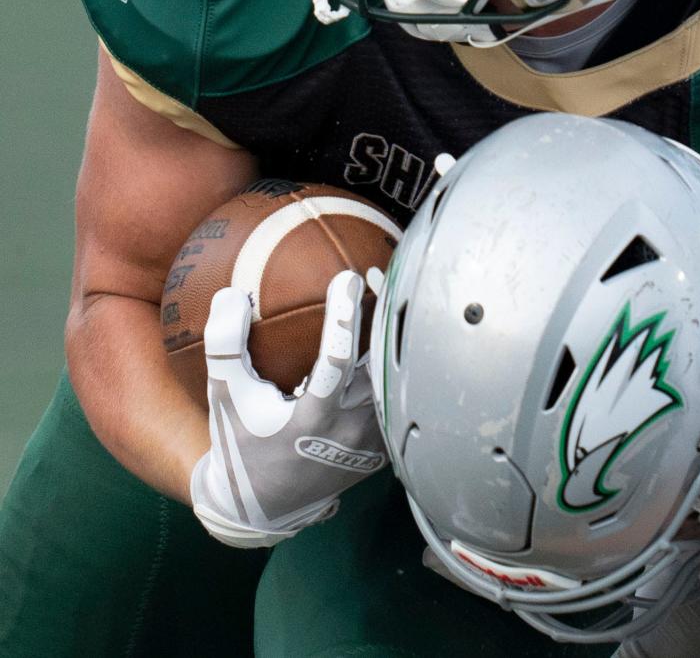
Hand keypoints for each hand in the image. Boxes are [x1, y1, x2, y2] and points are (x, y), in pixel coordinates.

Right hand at [190, 270, 385, 547]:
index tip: (348, 277)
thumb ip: (224, 345)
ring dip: (391, 338)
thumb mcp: (224, 397)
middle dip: (382, 317)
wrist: (261, 506)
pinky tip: (391, 336)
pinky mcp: (381, 449)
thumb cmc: (240, 443)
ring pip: (392, 380)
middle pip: (379, 364)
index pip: (337, 360)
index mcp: (312, 420)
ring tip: (389, 295)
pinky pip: (395, 398)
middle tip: (380, 273)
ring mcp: (369, 443)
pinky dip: (395, 366)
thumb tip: (231, 294)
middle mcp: (348, 432)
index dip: (345, 317)